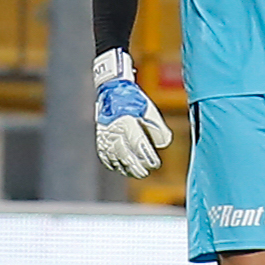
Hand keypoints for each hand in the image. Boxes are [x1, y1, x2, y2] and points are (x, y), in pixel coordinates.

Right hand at [94, 48, 172, 178]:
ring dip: (126, 168)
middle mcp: (114, 130)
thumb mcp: (150, 111)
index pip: (138, 144)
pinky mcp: (100, 137)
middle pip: (126, 154)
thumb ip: (159, 127)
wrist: (112, 91)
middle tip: (145, 172)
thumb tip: (164, 143)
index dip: (147, 156)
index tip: (155, 164)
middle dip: (136, 166)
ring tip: (136, 173)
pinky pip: (105, 155)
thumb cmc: (135, 101)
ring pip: (115, 157)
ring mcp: (105, 135)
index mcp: (127, 122)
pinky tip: (121, 169)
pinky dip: (113, 164)